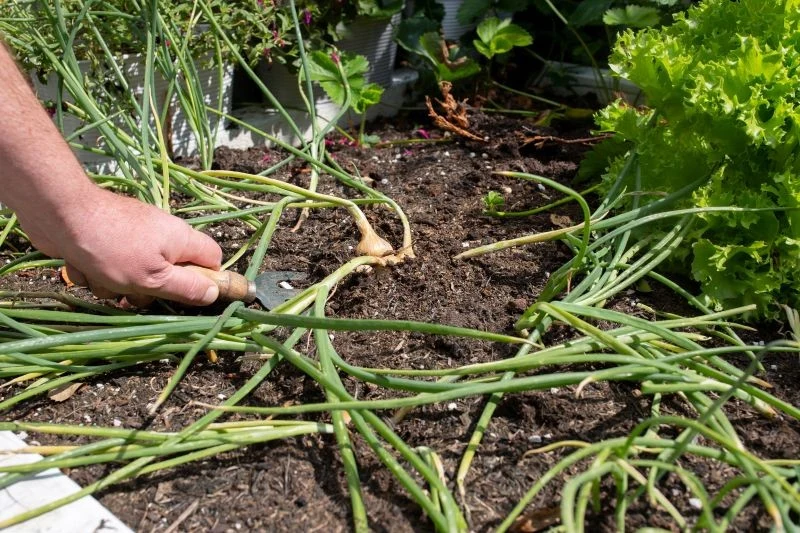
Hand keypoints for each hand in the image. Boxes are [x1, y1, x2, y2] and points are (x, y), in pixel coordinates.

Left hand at [18, 186, 222, 305]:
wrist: (60, 214)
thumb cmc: (112, 248)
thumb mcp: (154, 278)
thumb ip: (186, 288)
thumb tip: (214, 293)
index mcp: (181, 239)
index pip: (213, 258)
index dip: (207, 279)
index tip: (189, 295)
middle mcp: (161, 234)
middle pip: (170, 272)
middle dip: (149, 290)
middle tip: (134, 294)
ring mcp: (132, 236)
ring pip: (135, 274)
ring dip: (116, 285)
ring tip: (101, 277)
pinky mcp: (105, 240)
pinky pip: (109, 267)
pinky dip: (96, 272)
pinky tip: (83, 266)